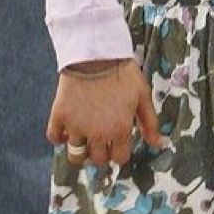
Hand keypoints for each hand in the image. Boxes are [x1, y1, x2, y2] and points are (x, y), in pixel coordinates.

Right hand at [48, 60, 163, 167]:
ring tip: (84, 139)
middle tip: (102, 140)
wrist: (96, 54)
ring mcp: (76, 126)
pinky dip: (59, 137)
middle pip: (98, 160)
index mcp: (120, 130)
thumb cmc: (123, 74)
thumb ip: (150, 123)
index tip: (118, 143)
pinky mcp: (59, 116)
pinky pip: (54, 138)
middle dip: (102, 153)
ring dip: (80, 151)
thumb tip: (159, 144)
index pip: (119, 158)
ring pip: (75, 155)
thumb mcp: (143, 97)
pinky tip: (67, 129)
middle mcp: (98, 133)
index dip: (120, 152)